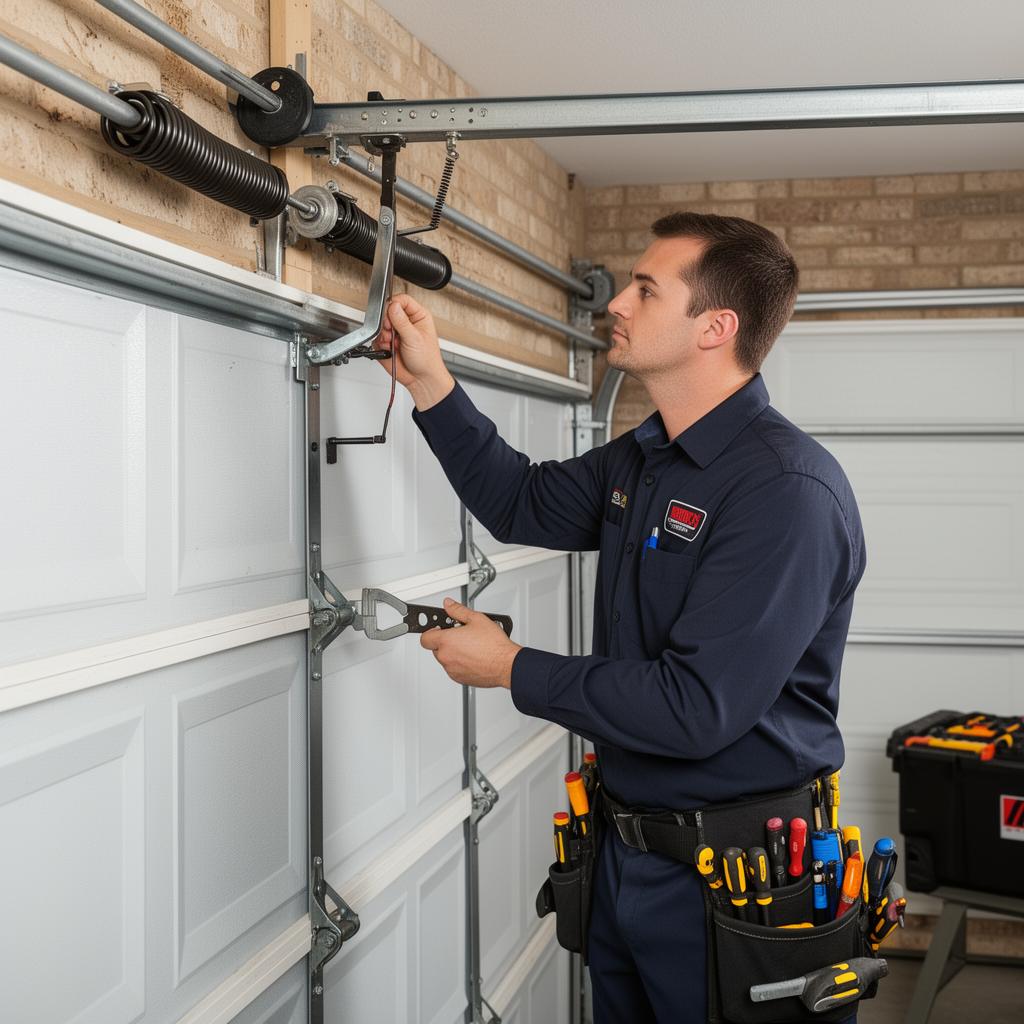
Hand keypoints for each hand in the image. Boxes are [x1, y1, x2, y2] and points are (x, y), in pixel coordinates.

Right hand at [376, 293, 454, 409]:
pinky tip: (389, 349)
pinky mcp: (387, 343)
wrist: (421, 379)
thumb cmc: (427, 360)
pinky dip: (380, 344)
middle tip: (392, 331)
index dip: (394, 305)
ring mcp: (396, 333)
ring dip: (384, 334)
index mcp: (418, 316)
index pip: (402, 300)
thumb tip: (393, 306)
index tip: (391, 314)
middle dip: (387, 322)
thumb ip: (402, 321)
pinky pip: (376, 338)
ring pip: (380, 325)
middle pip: (388, 311)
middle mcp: (406, 323)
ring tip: (393, 343)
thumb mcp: (415, 338)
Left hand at [420, 597, 521, 688]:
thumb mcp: (476, 619)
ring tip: (470, 646)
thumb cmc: (494, 645)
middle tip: (460, 635)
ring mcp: (452, 670)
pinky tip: (472, 656)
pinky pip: (454, 669)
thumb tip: (448, 605)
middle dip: (445, 641)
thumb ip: (458, 610)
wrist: (506, 665)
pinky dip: (459, 663)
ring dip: (452, 652)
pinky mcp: (460, 678)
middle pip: (436, 648)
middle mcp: (446, 657)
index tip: (438, 629)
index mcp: (446, 641)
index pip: (425, 638)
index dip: (430, 631)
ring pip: (445, 659)